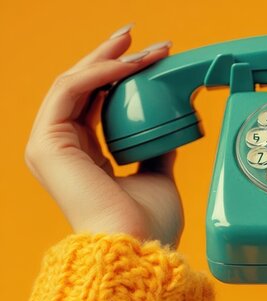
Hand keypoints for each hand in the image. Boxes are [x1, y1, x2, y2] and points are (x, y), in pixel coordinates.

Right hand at [24, 24, 182, 246]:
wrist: (139, 246)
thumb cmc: (148, 225)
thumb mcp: (156, 176)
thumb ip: (155, 151)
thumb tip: (168, 130)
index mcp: (85, 159)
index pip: (95, 104)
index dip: (119, 76)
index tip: (149, 59)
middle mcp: (63, 150)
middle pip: (81, 89)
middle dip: (111, 58)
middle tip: (140, 37)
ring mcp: (51, 146)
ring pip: (74, 84)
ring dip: (109, 60)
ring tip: (141, 46)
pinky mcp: (47, 144)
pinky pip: (70, 91)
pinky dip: (99, 73)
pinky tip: (127, 65)